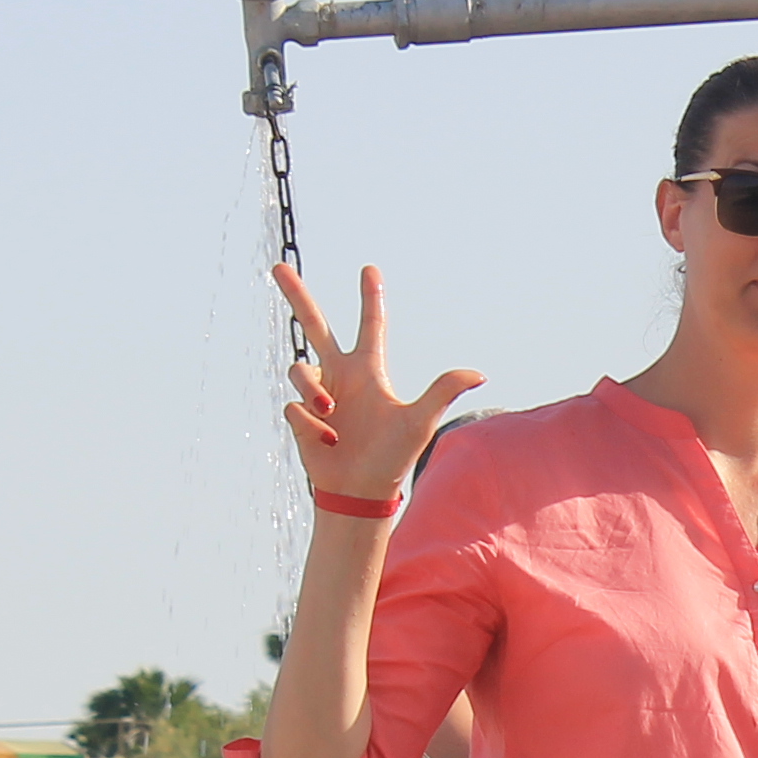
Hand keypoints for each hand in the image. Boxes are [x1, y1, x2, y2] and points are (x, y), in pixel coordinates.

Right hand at [275, 262, 486, 504]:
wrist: (360, 491)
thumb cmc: (392, 458)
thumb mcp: (419, 421)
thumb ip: (442, 391)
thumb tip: (479, 373)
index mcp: (368, 371)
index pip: (371, 326)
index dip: (371, 298)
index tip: (370, 269)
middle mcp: (340, 376)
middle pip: (314, 326)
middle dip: (297, 296)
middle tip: (278, 266)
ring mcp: (318, 395)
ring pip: (299, 370)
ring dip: (313, 390)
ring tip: (332, 415)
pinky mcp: (300, 416)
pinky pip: (295, 405)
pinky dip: (310, 422)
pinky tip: (328, 441)